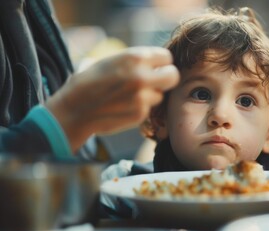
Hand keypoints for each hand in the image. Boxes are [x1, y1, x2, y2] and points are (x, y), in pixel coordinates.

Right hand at [46, 47, 178, 151]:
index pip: (166, 57)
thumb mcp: (109, 61)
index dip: (160, 63)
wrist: (73, 110)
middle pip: (173, 76)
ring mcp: (143, 97)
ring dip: (151, 95)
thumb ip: (133, 61)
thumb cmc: (88, 82)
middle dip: (166, 78)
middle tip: (156, 81)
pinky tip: (124, 107)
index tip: (154, 67)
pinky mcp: (141, 114)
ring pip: (160, 95)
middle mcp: (142, 76)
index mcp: (134, 58)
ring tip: (130, 96)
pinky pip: (149, 109)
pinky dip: (141, 108)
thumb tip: (151, 60)